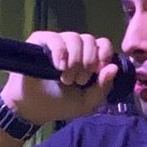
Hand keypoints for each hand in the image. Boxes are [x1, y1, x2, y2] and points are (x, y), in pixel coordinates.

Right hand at [0, 31, 118, 124]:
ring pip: (74, 37)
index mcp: (88, 58)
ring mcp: (58, 43)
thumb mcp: (87, 102)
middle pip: (89, 40)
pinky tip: (59, 66)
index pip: (103, 44)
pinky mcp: (40, 41)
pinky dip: (60, 52)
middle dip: (88, 62)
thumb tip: (113, 68)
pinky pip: (54, 38)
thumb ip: (103, 87)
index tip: (98, 70)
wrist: (32, 109)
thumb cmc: (60, 104)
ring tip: (66, 78)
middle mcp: (74, 48)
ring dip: (74, 60)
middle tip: (79, 81)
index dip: (104, 54)